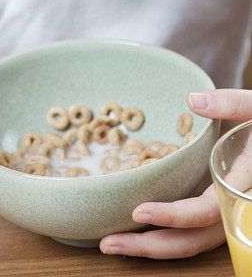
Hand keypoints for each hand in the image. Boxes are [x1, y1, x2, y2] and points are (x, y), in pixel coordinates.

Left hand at [100, 88, 251, 258]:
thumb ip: (229, 104)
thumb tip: (193, 100)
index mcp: (239, 184)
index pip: (206, 212)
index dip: (173, 217)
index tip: (138, 211)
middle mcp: (231, 205)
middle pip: (192, 239)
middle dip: (150, 245)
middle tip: (109, 242)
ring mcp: (222, 210)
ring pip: (190, 241)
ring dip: (151, 246)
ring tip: (111, 243)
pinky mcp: (212, 205)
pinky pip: (189, 230)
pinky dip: (162, 234)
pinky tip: (132, 230)